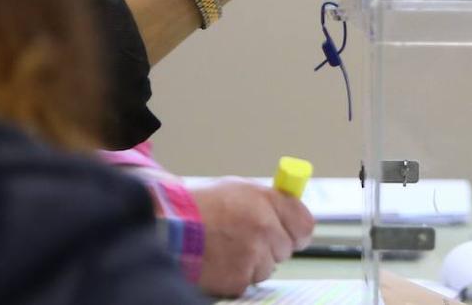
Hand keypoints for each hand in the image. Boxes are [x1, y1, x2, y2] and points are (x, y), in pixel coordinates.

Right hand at [192, 178, 315, 296]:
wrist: (166, 227)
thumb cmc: (199, 207)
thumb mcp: (236, 189)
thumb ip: (266, 201)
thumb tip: (289, 212)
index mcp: (266, 200)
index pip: (304, 224)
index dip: (297, 231)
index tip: (292, 235)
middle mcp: (263, 226)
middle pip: (286, 248)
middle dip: (270, 247)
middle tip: (246, 241)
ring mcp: (252, 254)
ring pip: (267, 268)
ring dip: (252, 263)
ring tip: (225, 249)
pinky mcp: (239, 278)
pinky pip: (248, 281)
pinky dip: (235, 276)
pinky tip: (218, 261)